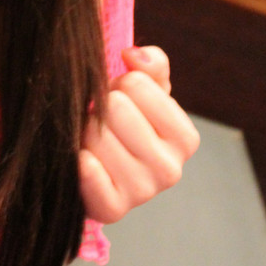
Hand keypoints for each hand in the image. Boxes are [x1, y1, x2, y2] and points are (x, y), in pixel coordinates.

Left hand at [78, 46, 199, 223]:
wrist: (103, 168)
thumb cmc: (130, 123)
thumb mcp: (149, 90)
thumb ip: (151, 63)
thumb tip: (132, 55)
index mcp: (185, 138)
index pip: (137, 84)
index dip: (119, 85)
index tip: (122, 101)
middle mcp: (171, 170)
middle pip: (116, 109)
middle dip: (101, 108)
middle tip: (104, 122)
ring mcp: (142, 192)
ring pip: (96, 135)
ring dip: (86, 132)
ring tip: (94, 141)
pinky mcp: (112, 210)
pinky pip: (88, 174)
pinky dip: (79, 161)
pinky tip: (84, 161)